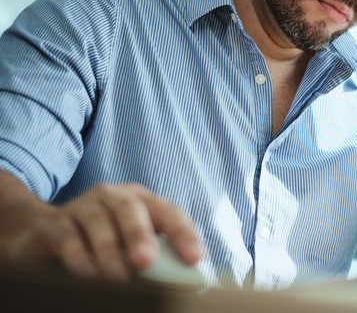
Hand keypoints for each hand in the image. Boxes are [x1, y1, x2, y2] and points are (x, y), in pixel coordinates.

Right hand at [5, 183, 201, 281]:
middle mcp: (113, 196)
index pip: (168, 211)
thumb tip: (182, 278)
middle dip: (140, 234)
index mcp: (140, 200)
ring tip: (118, 277)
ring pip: (99, 222)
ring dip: (110, 252)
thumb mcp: (129, 245)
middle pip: (130, 208)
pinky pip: (68, 237)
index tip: (194, 258)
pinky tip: (89, 274)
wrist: (42, 234)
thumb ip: (156, 255)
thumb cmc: (100, 241)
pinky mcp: (55, 224)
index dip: (183, 233)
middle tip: (146, 261)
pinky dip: (80, 257)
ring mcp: (82, 206)